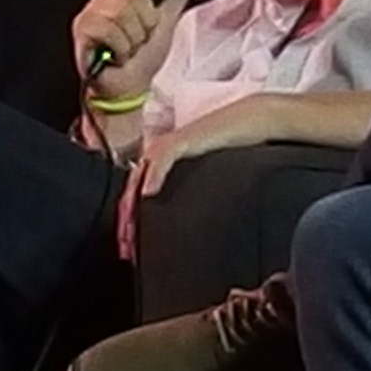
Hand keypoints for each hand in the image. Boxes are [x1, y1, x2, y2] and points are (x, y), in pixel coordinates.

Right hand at [71, 0, 207, 104]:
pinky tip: (116, 54)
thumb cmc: (144, 57)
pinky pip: (109, 28)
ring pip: (122, 12)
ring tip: (128, 48)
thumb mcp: (168, 19)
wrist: (130, 87)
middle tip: (140, 38)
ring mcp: (93, 10)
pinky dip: (120, 47)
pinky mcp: (82, 27)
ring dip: (133, 38)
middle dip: (145, 23)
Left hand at [114, 103, 250, 259]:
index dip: (129, 218)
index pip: (136, 192)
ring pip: (141, 174)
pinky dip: (153, 176)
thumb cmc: (226, 153)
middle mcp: (158, 152)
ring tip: (130, 226)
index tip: (127, 245)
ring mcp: (168, 144)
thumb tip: (179, 225)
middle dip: (126, 215)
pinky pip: (162, 159)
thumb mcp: (199, 179)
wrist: (246, 125)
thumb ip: (184, 194)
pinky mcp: (182, 139)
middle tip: (124, 243)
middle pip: (132, 185)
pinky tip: (148, 194)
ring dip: (133, 201)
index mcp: (159, 162)